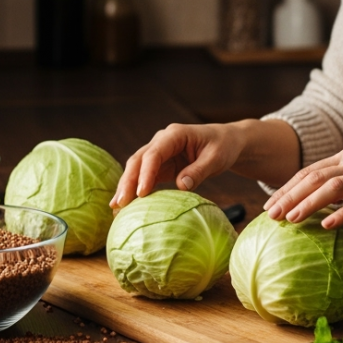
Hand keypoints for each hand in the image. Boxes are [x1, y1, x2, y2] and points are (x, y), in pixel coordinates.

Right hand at [112, 123, 246, 208]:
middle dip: (127, 182)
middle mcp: (162, 141)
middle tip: (119, 204)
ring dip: (126, 187)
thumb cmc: (223, 147)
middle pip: (138, 160)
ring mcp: (159, 153)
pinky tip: (126, 205)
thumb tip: (181, 186)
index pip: (154, 154)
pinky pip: (144, 177)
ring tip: (116, 208)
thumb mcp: (216, 158)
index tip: (141, 193)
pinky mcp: (160, 165)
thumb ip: (199, 171)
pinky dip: (135, 190)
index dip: (146, 173)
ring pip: (136, 168)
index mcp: (175, 134)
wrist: (226, 142)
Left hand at [263, 147, 342, 229]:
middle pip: (314, 177)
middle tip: (270, 215)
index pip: (309, 171)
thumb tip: (318, 206)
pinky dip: (342, 214)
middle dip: (289, 196)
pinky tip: (327, 226)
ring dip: (309, 203)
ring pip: (332, 188)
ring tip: (291, 220)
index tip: (270, 205)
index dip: (287, 187)